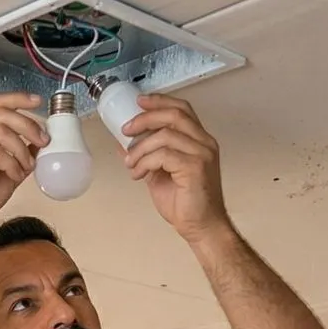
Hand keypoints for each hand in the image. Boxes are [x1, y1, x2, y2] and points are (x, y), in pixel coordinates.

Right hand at [0, 92, 48, 230]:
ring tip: (26, 167)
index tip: (37, 102)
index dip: (18, 99)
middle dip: (28, 125)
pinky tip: (14, 176)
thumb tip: (39, 144)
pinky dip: (11, 164)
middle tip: (43, 141)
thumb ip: (21, 155)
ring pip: (1, 131)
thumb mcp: (9, 172)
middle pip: (3, 113)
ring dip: (21, 150)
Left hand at [121, 95, 229, 241]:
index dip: (160, 101)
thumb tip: (123, 145)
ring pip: (164, 136)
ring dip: (140, 148)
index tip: (139, 101)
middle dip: (145, 119)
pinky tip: (138, 174)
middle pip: (174, 115)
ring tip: (131, 164)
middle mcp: (204, 143)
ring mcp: (202, 154)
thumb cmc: (186, 203)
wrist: (200, 227)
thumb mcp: (159, 174)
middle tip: (126, 130)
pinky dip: (145, 162)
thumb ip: (146, 157)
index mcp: (199, 141)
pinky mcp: (195, 167)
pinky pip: (163, 155)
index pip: (181, 109)